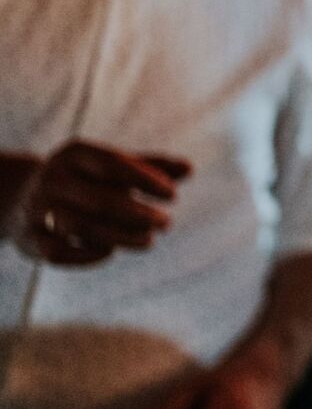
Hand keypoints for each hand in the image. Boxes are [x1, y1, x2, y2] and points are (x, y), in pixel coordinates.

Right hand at [4, 141, 186, 264]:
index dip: (147, 180)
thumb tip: (190, 169)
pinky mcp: (30, 238)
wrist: (24, 197)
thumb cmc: (87, 179)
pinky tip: (111, 250)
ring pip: (80, 227)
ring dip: (121, 237)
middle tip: (166, 223)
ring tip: (149, 240)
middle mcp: (53, 179)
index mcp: (75, 154)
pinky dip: (88, 255)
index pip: (114, 165)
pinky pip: (59, 252)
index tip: (173, 195)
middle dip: (139, 215)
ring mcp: (37, 209)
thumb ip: (152, 166)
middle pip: (100, 200)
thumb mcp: (115, 165)